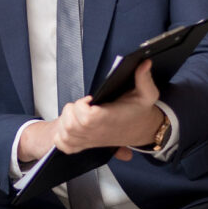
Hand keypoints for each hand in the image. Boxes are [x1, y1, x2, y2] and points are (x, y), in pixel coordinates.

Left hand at [19, 60, 163, 161]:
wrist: (140, 130)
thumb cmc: (139, 112)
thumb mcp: (146, 94)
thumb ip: (144, 78)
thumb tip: (144, 63)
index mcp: (108, 120)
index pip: (86, 117)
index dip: (82, 106)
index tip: (90, 100)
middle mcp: (97, 133)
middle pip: (70, 124)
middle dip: (71, 110)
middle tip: (83, 105)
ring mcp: (89, 141)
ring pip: (64, 132)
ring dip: (65, 119)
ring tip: (76, 113)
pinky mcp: (83, 146)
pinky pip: (62, 144)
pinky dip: (60, 135)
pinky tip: (69, 126)